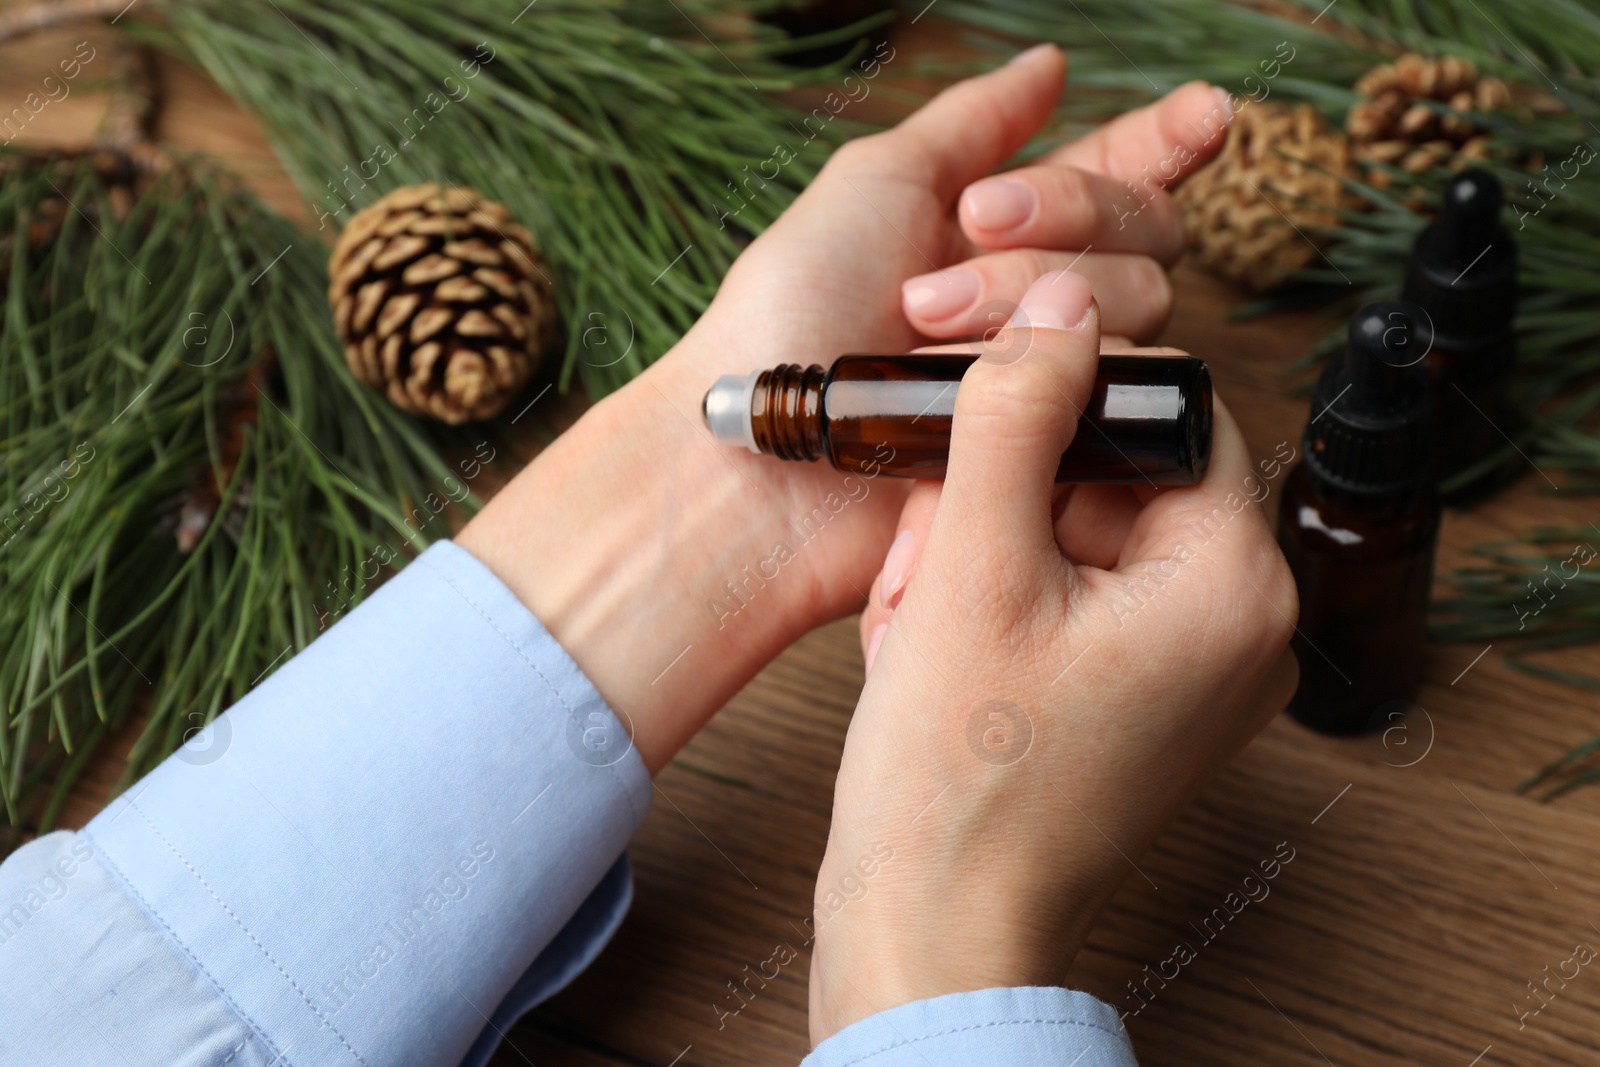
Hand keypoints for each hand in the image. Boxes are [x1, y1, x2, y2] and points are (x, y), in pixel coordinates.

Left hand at [459, 46, 1235, 773]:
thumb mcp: (871, 184)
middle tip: (968, 235)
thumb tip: (1048, 66)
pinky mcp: (1058, 448)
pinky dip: (1055, 366)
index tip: (1206, 114)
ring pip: (1136, 302)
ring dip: (1028, 295)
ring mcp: (1050, 374)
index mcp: (994, 231)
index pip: (1115, 175)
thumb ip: (970, 123)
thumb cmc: (788, 317)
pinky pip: (1119, 387)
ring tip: (928, 330)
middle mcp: (1035, 299)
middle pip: (1141, 232)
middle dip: (1064, 219)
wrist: (762, 457)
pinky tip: (990, 376)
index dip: (1167, 140)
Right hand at [808, 272, 1298, 1040]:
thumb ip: (1017, 414)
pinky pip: (1067, 600)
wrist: (932, 930)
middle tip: (927, 554)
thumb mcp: (971, 566)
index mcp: (1233, 582)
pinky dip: (988, 602)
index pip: (1172, 410)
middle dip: (999, 495)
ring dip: (978, 551)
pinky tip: (925, 647)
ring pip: (1076, 536)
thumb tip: (1060, 309)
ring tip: (915, 620)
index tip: (977, 415)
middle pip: (1116, 475)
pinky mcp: (1138, 702)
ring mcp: (1189, 672)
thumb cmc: (959, 782)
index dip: (1062, 394)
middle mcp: (1237, 627)